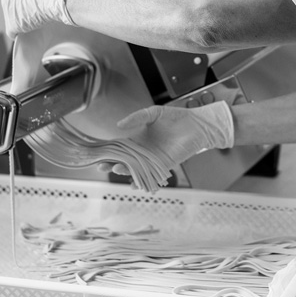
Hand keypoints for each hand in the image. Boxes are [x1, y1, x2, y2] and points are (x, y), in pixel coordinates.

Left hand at [2, 0, 79, 38]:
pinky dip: (21, 34)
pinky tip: (29, 32)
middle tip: (34, 15)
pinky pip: (13, 33)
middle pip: (11, 11)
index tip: (31, 7)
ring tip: (36, 21)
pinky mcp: (12, 25)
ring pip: (14, 22)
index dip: (23, 4)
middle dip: (22, 14)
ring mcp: (7, 13)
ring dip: (23, 23)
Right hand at [109, 99, 234, 176]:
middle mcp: (144, 151)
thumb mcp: (154, 113)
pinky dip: (143, 181)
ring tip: (118, 170)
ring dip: (126, 173)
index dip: (109, 152)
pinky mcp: (165, 166)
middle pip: (125, 161)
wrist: (197, 125)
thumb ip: (137, 117)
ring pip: (136, 170)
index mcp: (139, 139)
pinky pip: (151, 175)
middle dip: (112, 165)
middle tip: (102, 167)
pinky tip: (135, 183)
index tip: (98, 155)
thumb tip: (119, 124)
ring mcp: (154, 160)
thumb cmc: (177, 117)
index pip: (120, 148)